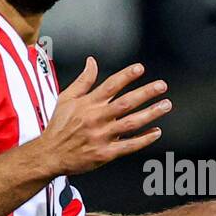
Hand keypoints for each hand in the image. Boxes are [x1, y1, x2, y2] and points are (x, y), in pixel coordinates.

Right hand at [36, 57, 169, 175]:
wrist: (49, 154)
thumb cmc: (58, 126)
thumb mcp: (66, 99)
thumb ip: (83, 80)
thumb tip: (92, 61)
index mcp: (88, 104)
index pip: (110, 85)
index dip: (126, 76)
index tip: (140, 69)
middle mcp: (96, 118)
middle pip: (126, 102)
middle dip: (146, 93)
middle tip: (161, 86)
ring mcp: (102, 136)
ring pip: (131, 123)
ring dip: (150, 113)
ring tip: (165, 105)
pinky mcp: (105, 153)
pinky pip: (129, 145)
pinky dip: (144, 139)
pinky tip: (156, 132)